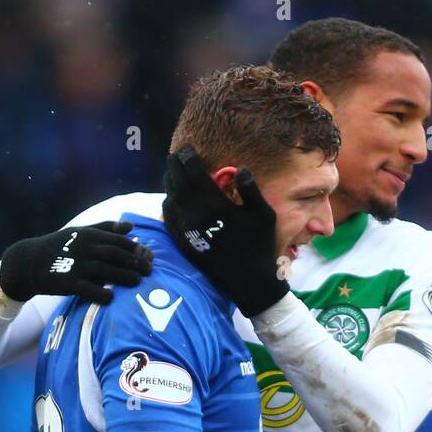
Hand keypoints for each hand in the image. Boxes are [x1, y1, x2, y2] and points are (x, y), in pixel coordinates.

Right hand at [0, 220, 153, 304]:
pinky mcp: (68, 283)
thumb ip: (106, 229)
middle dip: (135, 262)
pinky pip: (88, 289)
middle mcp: (84, 249)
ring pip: (105, 271)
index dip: (135, 248)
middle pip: (115, 255)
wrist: (28, 262)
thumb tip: (131, 226)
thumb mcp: (80, 232)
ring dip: (124, 276)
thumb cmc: (59, 247)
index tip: (148, 256)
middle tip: (149, 271)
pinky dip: (101, 293)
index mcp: (88, 235)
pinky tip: (112, 297)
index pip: (118, 240)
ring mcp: (76, 266)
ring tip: (137, 282)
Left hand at [162, 145, 289, 317]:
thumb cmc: (259, 246)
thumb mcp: (263, 215)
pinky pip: (168, 216)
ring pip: (169, 196)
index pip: (192, 170)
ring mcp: (185, 228)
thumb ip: (250, 189)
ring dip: (171, 182)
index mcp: (213, 203)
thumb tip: (239, 169)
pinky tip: (173, 199)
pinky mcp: (182, 241)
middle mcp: (194, 213)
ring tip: (175, 174)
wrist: (248, 281)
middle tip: (177, 157)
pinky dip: (168, 202)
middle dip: (175, 165)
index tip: (188, 150)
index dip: (187, 156)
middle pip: (176, 180)